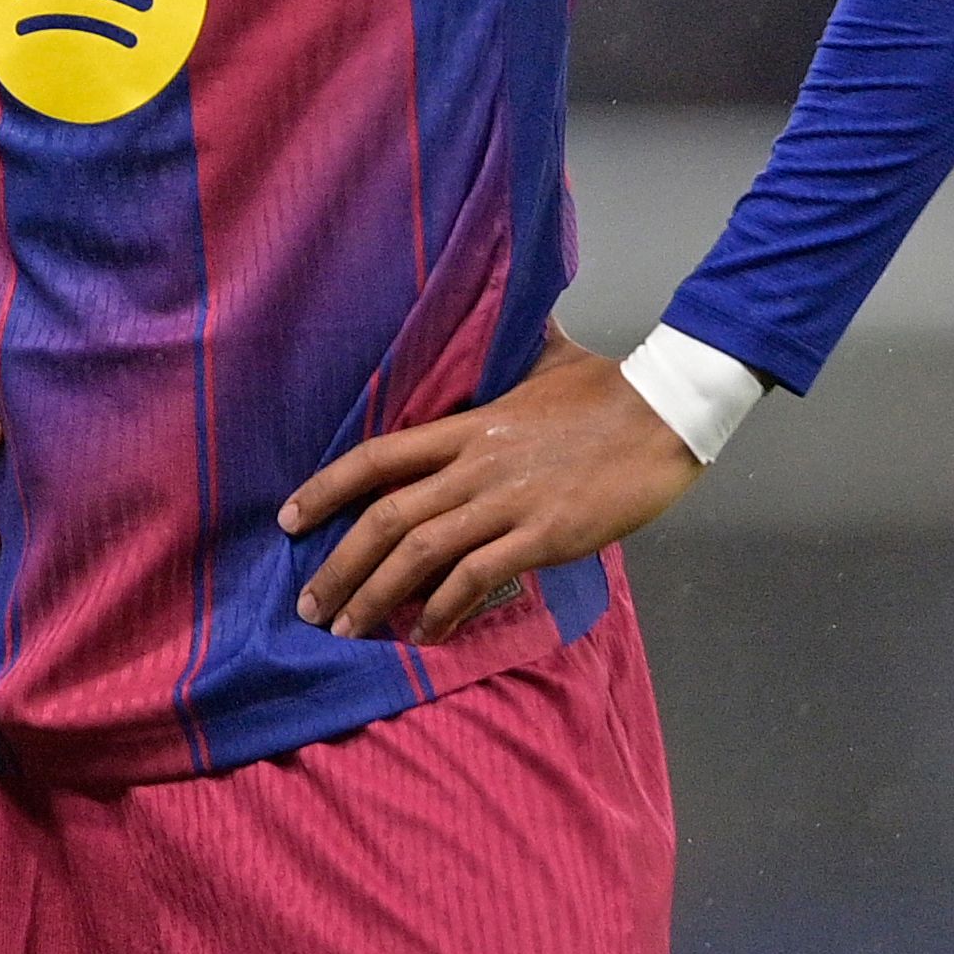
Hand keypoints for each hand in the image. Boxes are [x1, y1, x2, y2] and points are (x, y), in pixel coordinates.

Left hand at [278, 320, 700, 644]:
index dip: (327, 488)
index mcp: (468, 425)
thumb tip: (507, 318)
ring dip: (376, 595)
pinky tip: (425, 635)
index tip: (289, 519)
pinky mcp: (544, 534)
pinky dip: (443, 611)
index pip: (377, 455)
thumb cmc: (607, 387)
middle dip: (339, 566)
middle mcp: (474, 464)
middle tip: (308, 606)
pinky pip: (477, 577)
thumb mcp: (546, 357)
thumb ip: (513, 351)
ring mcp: (507, 501)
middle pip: (386, 516)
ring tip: (347, 630)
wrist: (664, 411)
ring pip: (421, 553)